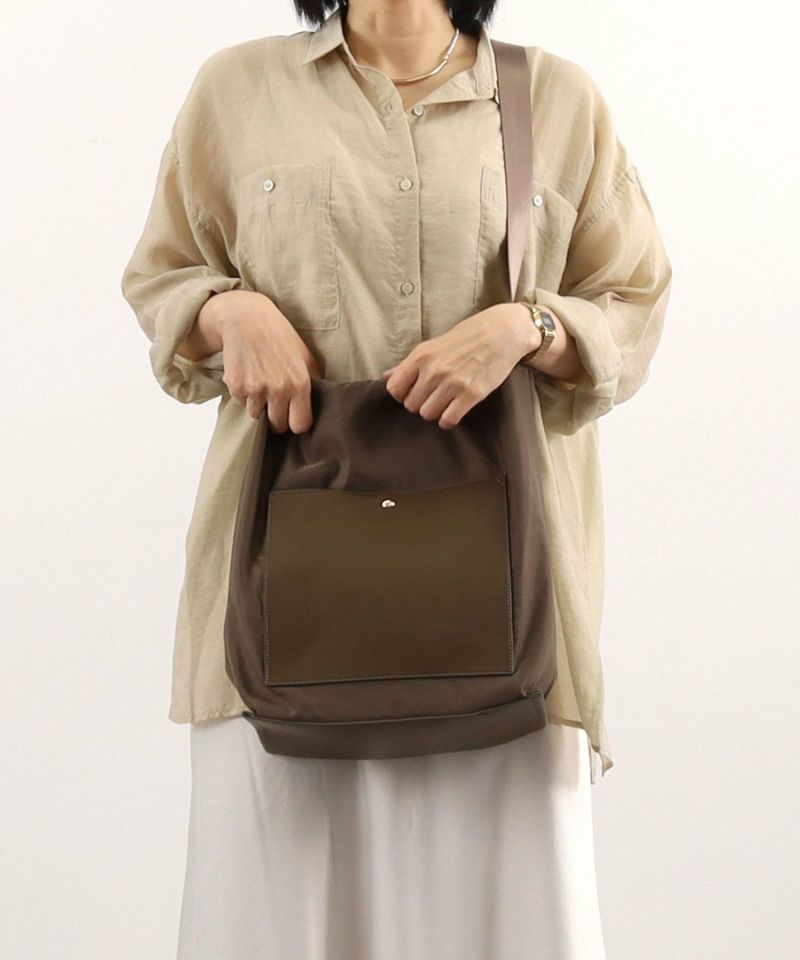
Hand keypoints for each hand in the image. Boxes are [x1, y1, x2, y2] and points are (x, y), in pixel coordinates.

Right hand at [200, 290, 322, 430]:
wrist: (245, 318)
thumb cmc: (278, 335)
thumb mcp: (305, 355)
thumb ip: (314, 381)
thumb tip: (321, 404)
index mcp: (299, 383)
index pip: (300, 425)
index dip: (296, 423)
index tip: (293, 417)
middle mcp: (278, 389)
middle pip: (277, 426)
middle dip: (277, 418)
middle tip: (275, 402)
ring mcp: (255, 389)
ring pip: (257, 415)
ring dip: (259, 405)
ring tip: (261, 382)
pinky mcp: (236, 386)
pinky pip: (241, 403)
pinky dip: (244, 394)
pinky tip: (248, 374)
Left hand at [380, 304, 540, 428]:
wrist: (503, 331)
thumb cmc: (467, 336)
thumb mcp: (434, 344)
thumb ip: (409, 363)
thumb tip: (386, 377)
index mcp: (421, 356)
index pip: (395, 388)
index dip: (402, 394)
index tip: (413, 391)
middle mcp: (434, 370)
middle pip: (411, 405)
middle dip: (420, 403)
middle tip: (432, 396)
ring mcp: (453, 383)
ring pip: (428, 414)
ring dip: (435, 412)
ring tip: (444, 402)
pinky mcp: (472, 394)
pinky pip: (449, 420)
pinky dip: (448, 421)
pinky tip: (453, 411)